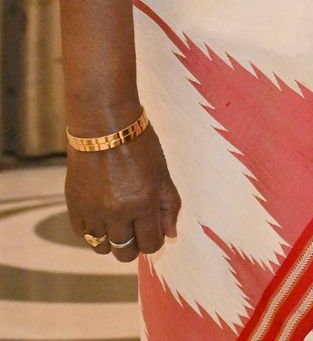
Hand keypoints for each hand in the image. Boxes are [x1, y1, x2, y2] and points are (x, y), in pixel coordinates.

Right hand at [65, 127, 180, 262]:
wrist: (103, 128)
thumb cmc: (139, 145)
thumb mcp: (162, 173)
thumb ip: (169, 205)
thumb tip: (170, 233)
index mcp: (143, 203)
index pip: (150, 243)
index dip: (154, 242)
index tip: (154, 235)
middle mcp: (116, 212)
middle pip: (124, 252)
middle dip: (134, 247)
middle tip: (137, 233)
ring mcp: (92, 212)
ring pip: (102, 247)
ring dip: (112, 241)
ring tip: (119, 225)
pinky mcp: (74, 207)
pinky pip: (83, 234)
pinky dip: (93, 231)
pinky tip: (102, 217)